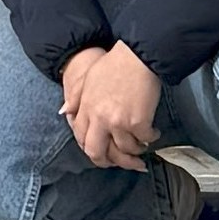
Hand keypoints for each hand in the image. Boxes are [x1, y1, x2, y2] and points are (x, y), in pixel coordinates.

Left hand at [60, 39, 165, 170]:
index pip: (81, 138)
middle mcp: (100, 119)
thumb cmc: (114, 64)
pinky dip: (150, 139)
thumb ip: (76, 97)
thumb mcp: (88, 79)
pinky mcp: (138, 123)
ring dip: (134, 152)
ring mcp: (119, 123)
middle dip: (107, 162)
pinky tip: (154, 133)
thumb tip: (65, 112)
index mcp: (86, 109)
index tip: (100, 151)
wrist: (137, 56)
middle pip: (97, 153)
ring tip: (141, 148)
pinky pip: (144, 140)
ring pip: (124, 151)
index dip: (90, 148)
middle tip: (118, 163)